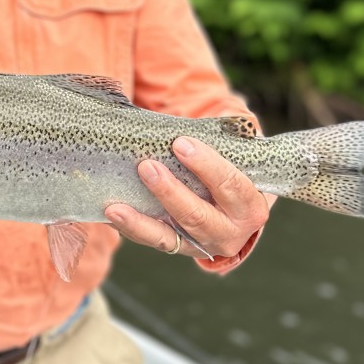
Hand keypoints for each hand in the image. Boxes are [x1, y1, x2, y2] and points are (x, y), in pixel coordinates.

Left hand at [104, 136, 269, 263]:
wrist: (233, 204)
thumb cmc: (234, 168)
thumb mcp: (242, 152)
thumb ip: (237, 133)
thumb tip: (223, 116)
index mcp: (251, 207)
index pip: (231, 186)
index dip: (207, 165)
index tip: (181, 143)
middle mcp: (230, 233)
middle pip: (197, 215)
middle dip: (170, 192)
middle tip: (147, 167)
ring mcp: (202, 244)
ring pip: (169, 237)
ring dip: (141, 221)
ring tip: (115, 206)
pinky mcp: (179, 247)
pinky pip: (153, 241)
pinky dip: (132, 229)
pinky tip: (112, 214)